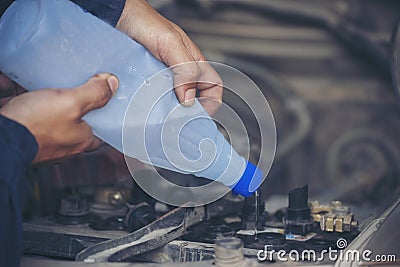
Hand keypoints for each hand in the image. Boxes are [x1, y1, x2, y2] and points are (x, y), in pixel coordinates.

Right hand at [0, 73, 118, 162]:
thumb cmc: (34, 126)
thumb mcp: (71, 104)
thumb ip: (94, 94)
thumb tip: (113, 84)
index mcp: (82, 139)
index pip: (102, 127)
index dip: (105, 111)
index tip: (106, 95)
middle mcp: (64, 141)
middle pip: (77, 116)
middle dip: (76, 98)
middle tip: (77, 81)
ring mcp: (44, 136)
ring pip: (53, 111)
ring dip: (51, 95)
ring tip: (53, 80)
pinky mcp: (24, 128)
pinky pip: (30, 108)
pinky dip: (29, 95)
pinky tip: (26, 83)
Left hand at [116, 0, 222, 113]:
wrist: (117, 16)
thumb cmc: (145, 22)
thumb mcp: (170, 43)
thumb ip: (185, 68)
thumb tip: (188, 99)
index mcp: (193, 63)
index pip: (212, 87)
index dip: (211, 102)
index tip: (198, 113)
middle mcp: (179, 72)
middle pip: (192, 99)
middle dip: (187, 112)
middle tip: (176, 119)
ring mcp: (161, 78)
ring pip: (172, 102)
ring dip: (167, 111)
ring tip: (159, 116)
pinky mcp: (145, 81)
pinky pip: (152, 98)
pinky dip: (150, 105)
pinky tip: (145, 107)